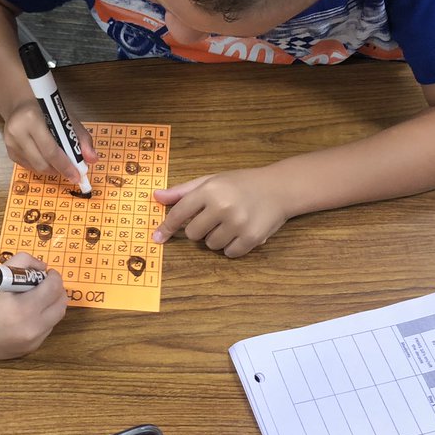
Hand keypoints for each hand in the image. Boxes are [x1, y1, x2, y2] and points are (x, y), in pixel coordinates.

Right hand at [0, 253, 66, 358]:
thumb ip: (24, 263)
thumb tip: (42, 267)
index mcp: (23, 309)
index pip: (54, 289)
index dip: (54, 277)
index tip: (47, 273)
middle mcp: (31, 330)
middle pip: (60, 307)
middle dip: (56, 292)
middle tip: (45, 284)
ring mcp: (29, 344)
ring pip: (53, 321)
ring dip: (49, 307)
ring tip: (34, 298)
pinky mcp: (25, 352)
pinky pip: (43, 332)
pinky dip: (40, 320)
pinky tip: (25, 314)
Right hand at [3, 100, 97, 183]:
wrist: (23, 104)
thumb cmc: (49, 111)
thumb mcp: (68, 118)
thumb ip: (83, 139)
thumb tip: (92, 159)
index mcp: (32, 118)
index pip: (51, 150)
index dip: (65, 166)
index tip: (77, 176)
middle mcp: (17, 131)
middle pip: (42, 163)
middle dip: (59, 170)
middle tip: (72, 173)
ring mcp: (10, 143)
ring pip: (35, 168)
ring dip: (52, 170)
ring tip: (61, 164)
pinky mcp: (9, 151)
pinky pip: (29, 167)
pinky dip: (42, 166)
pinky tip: (48, 159)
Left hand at [152, 169, 288, 257]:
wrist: (278, 188)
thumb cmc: (240, 184)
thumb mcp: (211, 181)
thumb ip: (182, 192)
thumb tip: (156, 197)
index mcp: (210, 190)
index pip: (180, 213)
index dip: (167, 227)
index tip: (157, 237)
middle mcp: (223, 206)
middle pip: (193, 234)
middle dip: (199, 229)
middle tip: (215, 217)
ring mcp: (238, 223)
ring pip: (211, 245)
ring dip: (216, 238)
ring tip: (231, 222)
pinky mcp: (252, 238)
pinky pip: (229, 253)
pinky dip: (232, 246)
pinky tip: (240, 231)